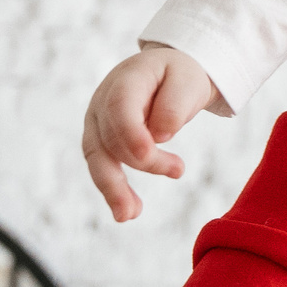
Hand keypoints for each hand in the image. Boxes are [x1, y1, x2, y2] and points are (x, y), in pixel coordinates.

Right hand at [82, 45, 220, 223]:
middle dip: (141, 161)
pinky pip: (103, 167)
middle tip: (178, 171)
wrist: (167, 73)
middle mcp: (104, 99)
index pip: (120, 105)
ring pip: (98, 157)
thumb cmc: (179, 76)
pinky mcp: (101, 140)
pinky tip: (128, 210)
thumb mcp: (188, 80)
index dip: (130, 131)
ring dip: (113, 188)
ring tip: (131, 214)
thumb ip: (175, 104)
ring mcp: (98, 121)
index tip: (148, 153)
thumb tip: (160, 135)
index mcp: (127, 78)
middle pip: (112, 135)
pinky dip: (114, 190)